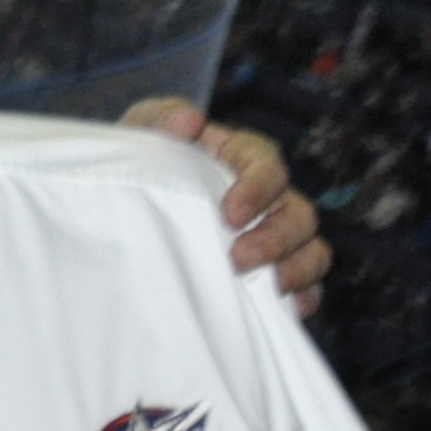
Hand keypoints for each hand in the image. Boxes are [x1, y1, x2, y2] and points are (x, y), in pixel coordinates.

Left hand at [121, 99, 326, 316]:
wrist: (119, 205)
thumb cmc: (139, 162)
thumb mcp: (140, 132)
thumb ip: (161, 119)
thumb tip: (190, 122)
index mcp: (239, 159)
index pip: (266, 165)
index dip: (257, 188)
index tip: (230, 214)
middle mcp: (266, 198)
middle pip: (298, 213)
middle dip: (276, 237)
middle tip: (239, 258)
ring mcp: (273, 235)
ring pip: (311, 249)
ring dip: (298, 269)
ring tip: (269, 288)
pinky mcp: (269, 272)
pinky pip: (306, 287)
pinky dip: (303, 298)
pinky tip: (284, 311)